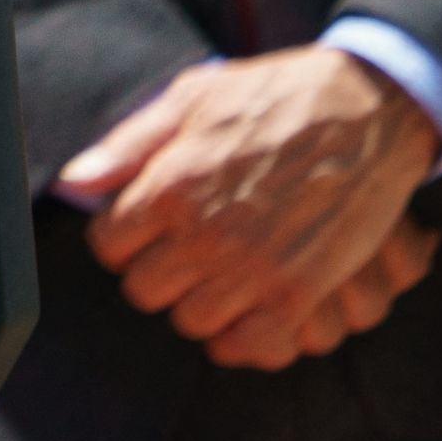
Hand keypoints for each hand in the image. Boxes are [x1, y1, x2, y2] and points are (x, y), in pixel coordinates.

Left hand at [64, 45, 437, 368]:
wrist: (367, 110)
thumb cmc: (275, 96)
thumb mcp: (192, 98)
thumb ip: (127, 145)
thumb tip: (74, 185)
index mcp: (172, 186)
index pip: (110, 244)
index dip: (120, 235)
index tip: (139, 226)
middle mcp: (205, 235)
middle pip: (145, 289)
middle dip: (153, 270)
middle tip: (175, 251)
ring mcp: (253, 269)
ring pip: (192, 320)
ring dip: (196, 301)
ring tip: (213, 273)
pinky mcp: (299, 293)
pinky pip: (251, 344)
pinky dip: (241, 337)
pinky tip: (244, 309)